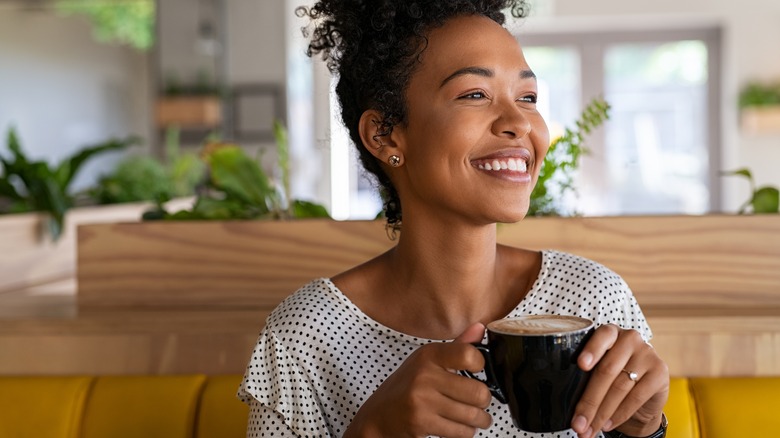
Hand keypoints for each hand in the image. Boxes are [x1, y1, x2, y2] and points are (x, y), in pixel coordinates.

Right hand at [345, 323, 492, 437]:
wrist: (378, 417)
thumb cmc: (406, 389)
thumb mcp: (426, 362)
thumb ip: (456, 347)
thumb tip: (480, 327)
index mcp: (428, 355)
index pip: (468, 354)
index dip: (480, 364)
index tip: (477, 371)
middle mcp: (424, 375)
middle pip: (478, 391)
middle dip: (484, 402)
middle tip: (478, 402)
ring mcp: (422, 400)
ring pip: (473, 415)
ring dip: (479, 420)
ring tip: (475, 417)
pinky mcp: (422, 422)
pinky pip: (462, 432)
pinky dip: (466, 432)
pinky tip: (458, 427)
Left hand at [571, 324, 668, 437]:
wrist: (644, 394)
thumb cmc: (613, 378)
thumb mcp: (599, 370)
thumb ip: (586, 375)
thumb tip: (565, 402)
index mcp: (610, 333)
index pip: (601, 337)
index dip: (591, 350)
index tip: (580, 365)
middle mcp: (630, 338)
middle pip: (606, 371)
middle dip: (589, 401)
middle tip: (577, 423)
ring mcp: (647, 354)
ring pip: (619, 387)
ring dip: (602, 413)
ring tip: (589, 429)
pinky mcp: (660, 372)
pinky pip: (636, 397)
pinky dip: (619, 414)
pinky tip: (607, 424)